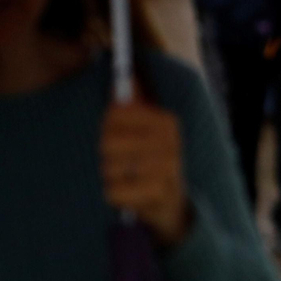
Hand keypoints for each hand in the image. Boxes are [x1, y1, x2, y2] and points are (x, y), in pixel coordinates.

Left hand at [101, 102, 189, 246]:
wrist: (172, 202)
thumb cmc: (152, 160)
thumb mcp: (147, 129)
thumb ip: (133, 103)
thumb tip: (125, 77)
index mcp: (166, 121)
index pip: (116, 114)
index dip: (107, 126)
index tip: (116, 135)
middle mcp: (170, 142)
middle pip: (107, 143)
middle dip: (108, 156)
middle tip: (122, 161)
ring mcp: (165, 168)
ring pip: (108, 169)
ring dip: (112, 176)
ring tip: (128, 177)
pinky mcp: (156, 193)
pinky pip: (113, 192)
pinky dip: (115, 195)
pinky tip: (130, 193)